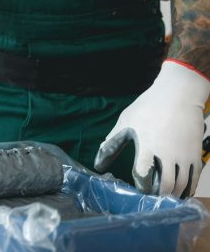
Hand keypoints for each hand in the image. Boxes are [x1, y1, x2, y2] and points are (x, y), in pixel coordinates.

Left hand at [95, 61, 209, 196]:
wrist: (178, 95)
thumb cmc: (148, 108)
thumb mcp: (125, 123)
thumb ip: (111, 144)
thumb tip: (98, 164)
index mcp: (147, 146)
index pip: (143, 175)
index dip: (139, 187)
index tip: (135, 190)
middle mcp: (167, 155)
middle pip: (164, 186)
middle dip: (156, 196)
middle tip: (149, 199)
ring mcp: (184, 156)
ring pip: (180, 185)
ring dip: (170, 195)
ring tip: (162, 198)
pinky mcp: (196, 155)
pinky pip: (194, 179)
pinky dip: (187, 190)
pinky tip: (179, 193)